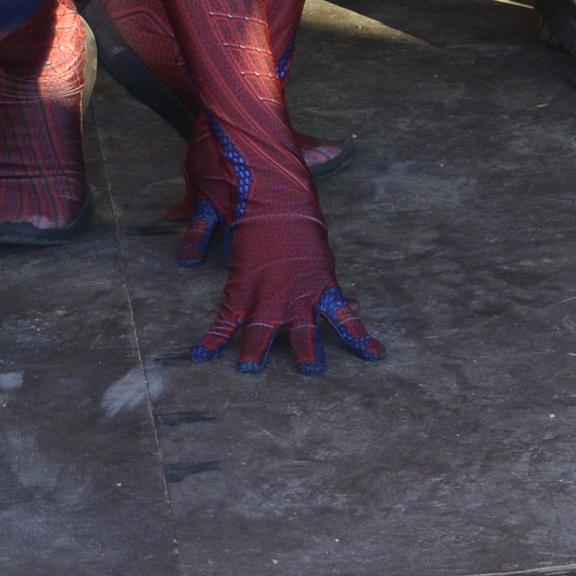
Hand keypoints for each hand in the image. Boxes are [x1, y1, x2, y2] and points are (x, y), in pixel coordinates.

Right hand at [191, 188, 379, 375]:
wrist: (272, 204)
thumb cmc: (301, 231)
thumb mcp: (323, 262)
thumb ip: (332, 291)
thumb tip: (355, 306)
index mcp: (322, 289)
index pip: (346, 319)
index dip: (360, 339)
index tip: (375, 354)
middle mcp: (295, 299)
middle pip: (304, 334)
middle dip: (307, 354)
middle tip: (311, 371)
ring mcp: (265, 298)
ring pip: (261, 334)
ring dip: (255, 353)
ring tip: (250, 369)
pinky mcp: (239, 293)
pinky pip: (224, 324)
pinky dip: (211, 341)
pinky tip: (200, 355)